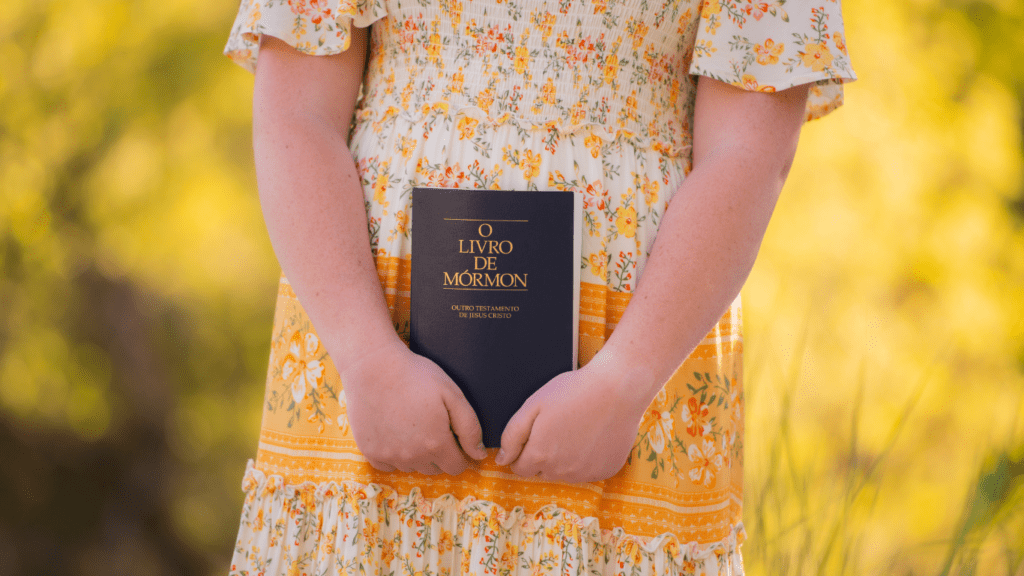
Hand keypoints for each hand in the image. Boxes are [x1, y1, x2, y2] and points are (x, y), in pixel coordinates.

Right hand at [340, 340, 489, 474]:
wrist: (372, 366)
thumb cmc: (416, 376)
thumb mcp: (452, 394)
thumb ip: (469, 427)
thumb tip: (478, 454)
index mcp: (436, 444)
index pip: (457, 467)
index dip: (460, 453)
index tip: (454, 437)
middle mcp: (413, 457)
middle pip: (434, 468)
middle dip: (438, 453)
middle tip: (432, 426)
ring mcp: (389, 456)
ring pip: (412, 467)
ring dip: (416, 454)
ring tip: (412, 425)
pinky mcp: (370, 451)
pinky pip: (388, 465)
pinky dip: (393, 454)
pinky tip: (393, 432)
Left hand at [494, 358, 649, 482]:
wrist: (617, 389)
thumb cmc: (573, 391)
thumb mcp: (533, 405)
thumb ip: (512, 436)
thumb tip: (502, 460)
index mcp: (540, 455)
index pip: (520, 468)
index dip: (522, 452)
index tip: (535, 434)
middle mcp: (561, 471)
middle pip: (542, 471)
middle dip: (543, 455)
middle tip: (557, 427)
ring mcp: (586, 473)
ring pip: (565, 473)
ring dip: (565, 459)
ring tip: (576, 429)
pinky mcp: (606, 470)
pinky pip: (588, 471)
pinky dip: (588, 459)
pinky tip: (593, 436)